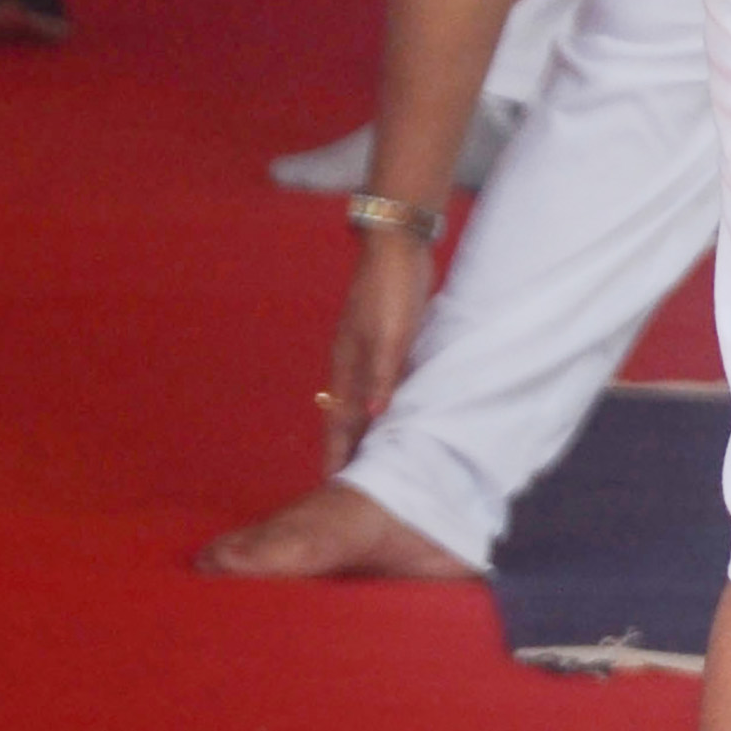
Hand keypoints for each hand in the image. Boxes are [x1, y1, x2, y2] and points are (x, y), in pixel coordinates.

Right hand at [320, 228, 437, 473]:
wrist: (397, 245)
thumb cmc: (391, 289)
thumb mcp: (390, 335)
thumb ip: (383, 375)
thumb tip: (374, 416)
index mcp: (348, 365)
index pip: (339, 421)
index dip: (336, 452)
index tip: (332, 484)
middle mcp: (354, 363)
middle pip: (349, 417)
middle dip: (348, 448)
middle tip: (352, 483)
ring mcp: (370, 351)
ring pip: (366, 401)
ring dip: (368, 428)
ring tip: (374, 457)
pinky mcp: (389, 340)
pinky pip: (384, 384)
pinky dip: (386, 403)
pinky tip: (396, 412)